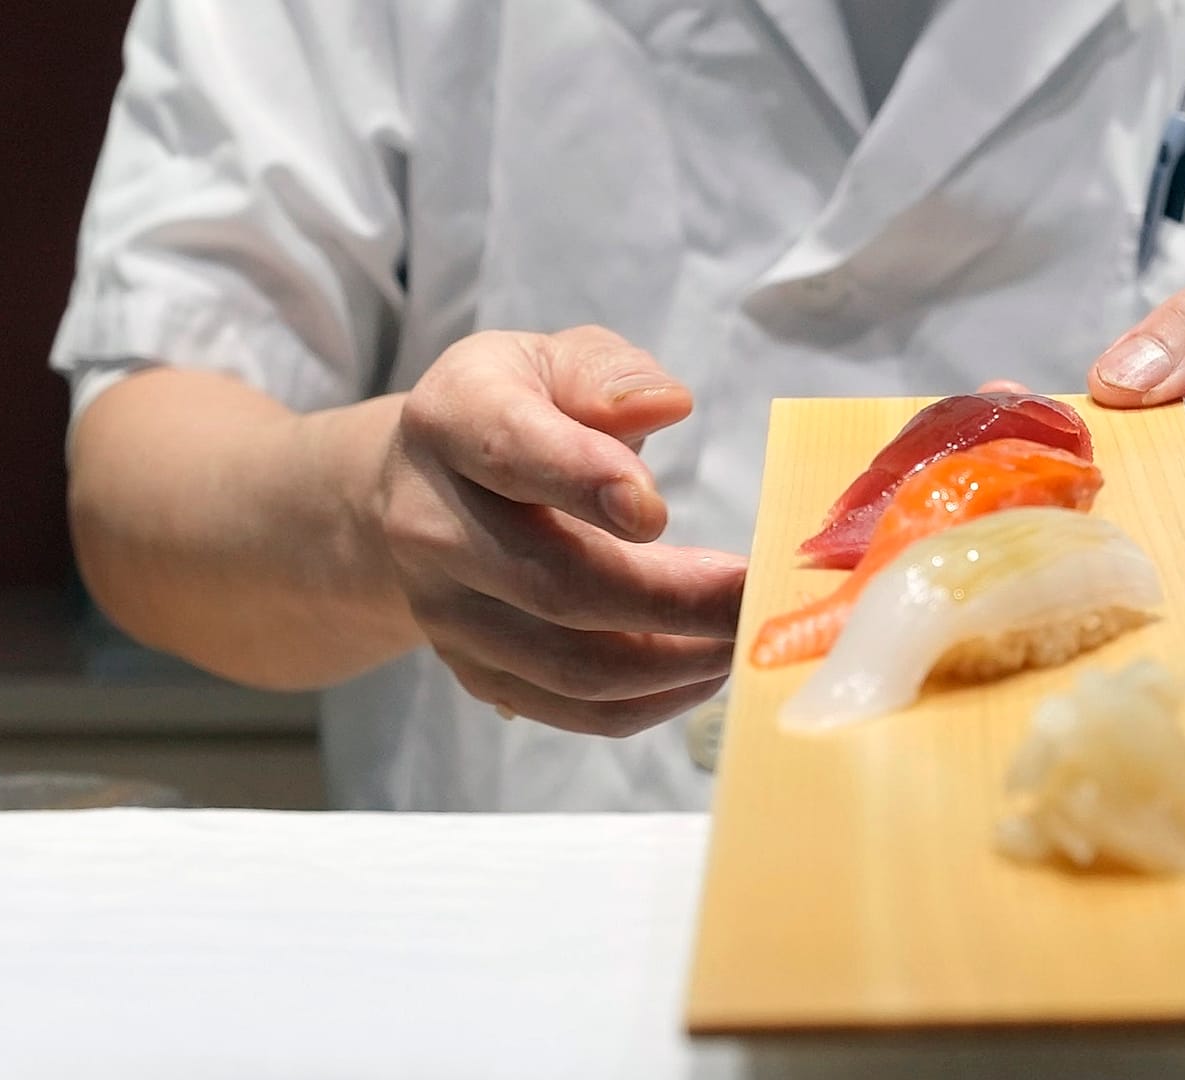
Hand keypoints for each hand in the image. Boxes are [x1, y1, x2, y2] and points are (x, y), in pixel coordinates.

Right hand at [378, 325, 745, 736]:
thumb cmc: (524, 410)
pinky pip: (572, 710)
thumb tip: (664, 404)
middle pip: (555, 583)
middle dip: (672, 599)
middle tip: (754, 594)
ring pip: (569, 665)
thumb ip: (608, 375)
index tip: (659, 510)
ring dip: (675, 661)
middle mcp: (431, 525)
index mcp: (452, 423)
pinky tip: (707, 669)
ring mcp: (447, 612)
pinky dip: (652, 703)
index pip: (512, 454)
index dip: (585, 482)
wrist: (430, 484)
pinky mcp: (475, 671)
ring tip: (744, 635)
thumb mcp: (556, 361)